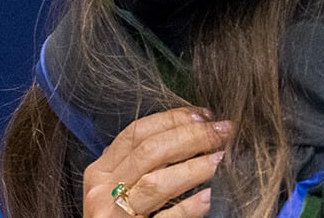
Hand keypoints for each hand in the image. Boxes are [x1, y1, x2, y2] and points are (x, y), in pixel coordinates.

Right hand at [82, 107, 229, 217]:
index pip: (138, 132)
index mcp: (101, 171)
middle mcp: (102, 191)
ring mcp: (114, 215)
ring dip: (194, 167)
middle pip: (150, 152)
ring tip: (221, 160)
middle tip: (222, 132)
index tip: (204, 115)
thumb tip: (194, 126)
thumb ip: (144, 159)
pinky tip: (209, 196)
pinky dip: (189, 206)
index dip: (173, 119)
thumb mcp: (122, 182)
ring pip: (156, 183)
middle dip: (192, 137)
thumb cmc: (123, 214)